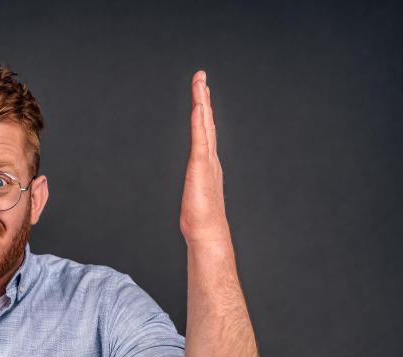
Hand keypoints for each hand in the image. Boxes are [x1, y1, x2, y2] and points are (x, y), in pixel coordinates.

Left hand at [179, 70, 229, 245]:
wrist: (208, 233)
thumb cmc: (201, 219)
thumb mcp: (194, 193)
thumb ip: (194, 183)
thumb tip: (193, 182)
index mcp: (207, 162)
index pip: (204, 130)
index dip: (203, 109)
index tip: (201, 91)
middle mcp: (210, 158)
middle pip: (206, 122)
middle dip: (203, 97)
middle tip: (201, 76)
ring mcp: (207, 162)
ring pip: (204, 126)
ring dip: (202, 103)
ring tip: (200, 83)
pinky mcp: (202, 169)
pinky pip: (201, 141)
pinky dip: (200, 124)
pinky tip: (198, 109)